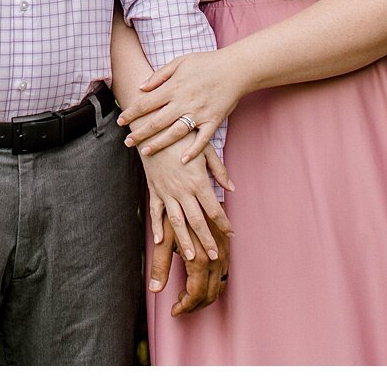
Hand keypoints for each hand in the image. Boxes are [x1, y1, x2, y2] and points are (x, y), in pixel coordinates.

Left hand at [119, 49, 245, 159]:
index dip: (131, 113)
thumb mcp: (179, 62)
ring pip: (175, 133)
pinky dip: (193, 151)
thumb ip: (160, 75)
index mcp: (173, 87)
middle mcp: (183, 102)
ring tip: (145, 152)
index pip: (146, 103)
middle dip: (140, 133)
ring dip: (159, 144)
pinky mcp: (213, 121)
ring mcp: (199, 113)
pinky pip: (202, 139)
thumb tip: (142, 87)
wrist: (235, 68)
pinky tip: (182, 160)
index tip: (120, 121)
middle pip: (156, 121)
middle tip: (127, 142)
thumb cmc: (206, 63)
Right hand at [140, 143, 232, 267]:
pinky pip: (156, 212)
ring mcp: (167, 192)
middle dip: (207, 240)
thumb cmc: (183, 136)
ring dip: (184, 241)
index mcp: (198, 181)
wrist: (154, 129)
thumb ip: (219, 170)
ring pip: (177, 222)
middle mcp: (182, 191)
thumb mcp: (205, 149)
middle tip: (214, 256)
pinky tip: (161, 240)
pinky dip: (157, 226)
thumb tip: (232, 188)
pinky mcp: (154, 190)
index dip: (224, 223)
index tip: (231, 233)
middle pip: (197, 221)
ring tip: (191, 257)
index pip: (214, 209)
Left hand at [149, 206, 230, 315]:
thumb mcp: (163, 239)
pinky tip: (198, 281)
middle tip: (179, 306)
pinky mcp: (226, 248)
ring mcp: (224, 253)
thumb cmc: (174, 213)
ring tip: (186, 295)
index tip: (174, 310)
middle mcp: (216, 258)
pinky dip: (213, 284)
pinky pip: (224, 275)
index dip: (185, 306)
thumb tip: (155, 289)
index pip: (195, 294)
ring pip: (219, 286)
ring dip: (204, 296)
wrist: (191, 191)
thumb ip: (159, 265)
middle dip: (194, 305)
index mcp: (200, 259)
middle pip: (209, 294)